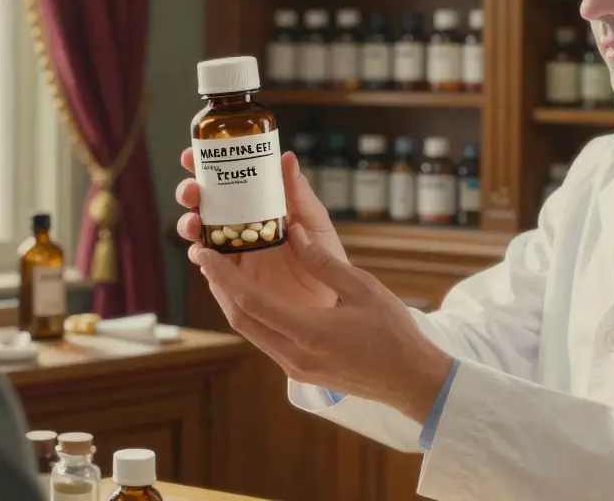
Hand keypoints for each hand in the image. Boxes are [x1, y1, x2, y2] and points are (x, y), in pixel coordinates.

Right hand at [175, 148, 341, 309]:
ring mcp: (232, 251)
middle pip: (204, 204)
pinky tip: (202, 251)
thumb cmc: (325, 258)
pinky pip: (207, 265)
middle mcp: (239, 226)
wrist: (331, 301)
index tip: (190, 156)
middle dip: (190, 192)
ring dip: (189, 223)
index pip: (225, 180)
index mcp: (258, 206)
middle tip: (191, 190)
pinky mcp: (230, 278)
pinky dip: (199, 256)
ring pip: (199, 233)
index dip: (203, 166)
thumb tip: (287, 157)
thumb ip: (299, 193)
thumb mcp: (315, 221)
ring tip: (194, 223)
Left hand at [192, 228, 454, 423]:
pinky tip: (251, 294)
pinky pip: (265, 338)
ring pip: (250, 330)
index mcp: (309, 333)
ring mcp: (295, 368)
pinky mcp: (300, 371)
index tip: (203, 252)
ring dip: (232, 300)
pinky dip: (252, 313)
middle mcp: (294, 355)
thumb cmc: (393, 333)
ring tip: (222, 271)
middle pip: (240, 318)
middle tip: (204, 256)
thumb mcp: (362, 288)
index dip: (222, 275)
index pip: (250, 301)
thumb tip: (294, 233)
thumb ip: (323, 261)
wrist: (410, 380)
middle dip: (218, 286)